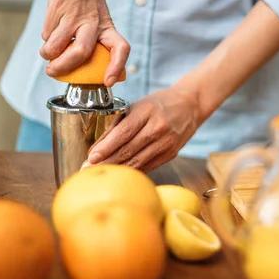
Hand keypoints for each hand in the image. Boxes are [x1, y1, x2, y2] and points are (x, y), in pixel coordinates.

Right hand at [39, 0, 129, 86]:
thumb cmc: (88, 0)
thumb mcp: (100, 19)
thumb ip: (95, 41)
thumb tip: (80, 69)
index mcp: (108, 28)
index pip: (121, 49)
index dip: (117, 66)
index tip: (109, 81)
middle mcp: (93, 24)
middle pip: (81, 52)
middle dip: (64, 67)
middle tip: (53, 72)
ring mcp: (74, 16)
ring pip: (57, 45)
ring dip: (48, 54)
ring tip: (47, 54)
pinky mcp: (57, 9)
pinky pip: (48, 34)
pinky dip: (46, 39)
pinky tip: (50, 34)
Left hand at [83, 87, 203, 172]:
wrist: (191, 105)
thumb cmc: (160, 104)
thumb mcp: (138, 106)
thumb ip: (119, 124)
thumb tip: (98, 147)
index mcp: (147, 111)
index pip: (123, 132)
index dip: (106, 147)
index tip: (91, 157)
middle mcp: (158, 127)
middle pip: (129, 149)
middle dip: (107, 162)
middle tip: (88, 170)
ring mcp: (166, 142)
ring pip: (138, 161)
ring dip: (117, 170)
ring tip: (101, 174)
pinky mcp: (171, 154)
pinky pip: (148, 166)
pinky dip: (133, 171)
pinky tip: (120, 175)